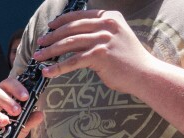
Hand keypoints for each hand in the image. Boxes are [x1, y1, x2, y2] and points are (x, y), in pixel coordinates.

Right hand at [0, 78, 43, 137]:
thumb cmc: (9, 129)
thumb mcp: (22, 126)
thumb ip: (30, 120)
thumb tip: (40, 114)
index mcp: (2, 95)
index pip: (7, 84)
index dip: (16, 88)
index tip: (26, 97)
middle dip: (6, 100)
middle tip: (17, 111)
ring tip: (5, 122)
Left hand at [34, 10, 155, 93]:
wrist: (145, 74)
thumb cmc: (129, 60)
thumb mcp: (116, 37)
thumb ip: (98, 34)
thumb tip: (73, 39)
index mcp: (110, 17)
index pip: (80, 16)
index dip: (61, 21)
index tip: (50, 27)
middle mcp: (106, 25)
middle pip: (71, 29)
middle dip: (52, 37)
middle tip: (40, 43)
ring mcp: (103, 39)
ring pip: (68, 44)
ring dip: (50, 51)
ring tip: (38, 57)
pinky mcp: (99, 55)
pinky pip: (72, 61)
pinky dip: (57, 67)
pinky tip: (48, 72)